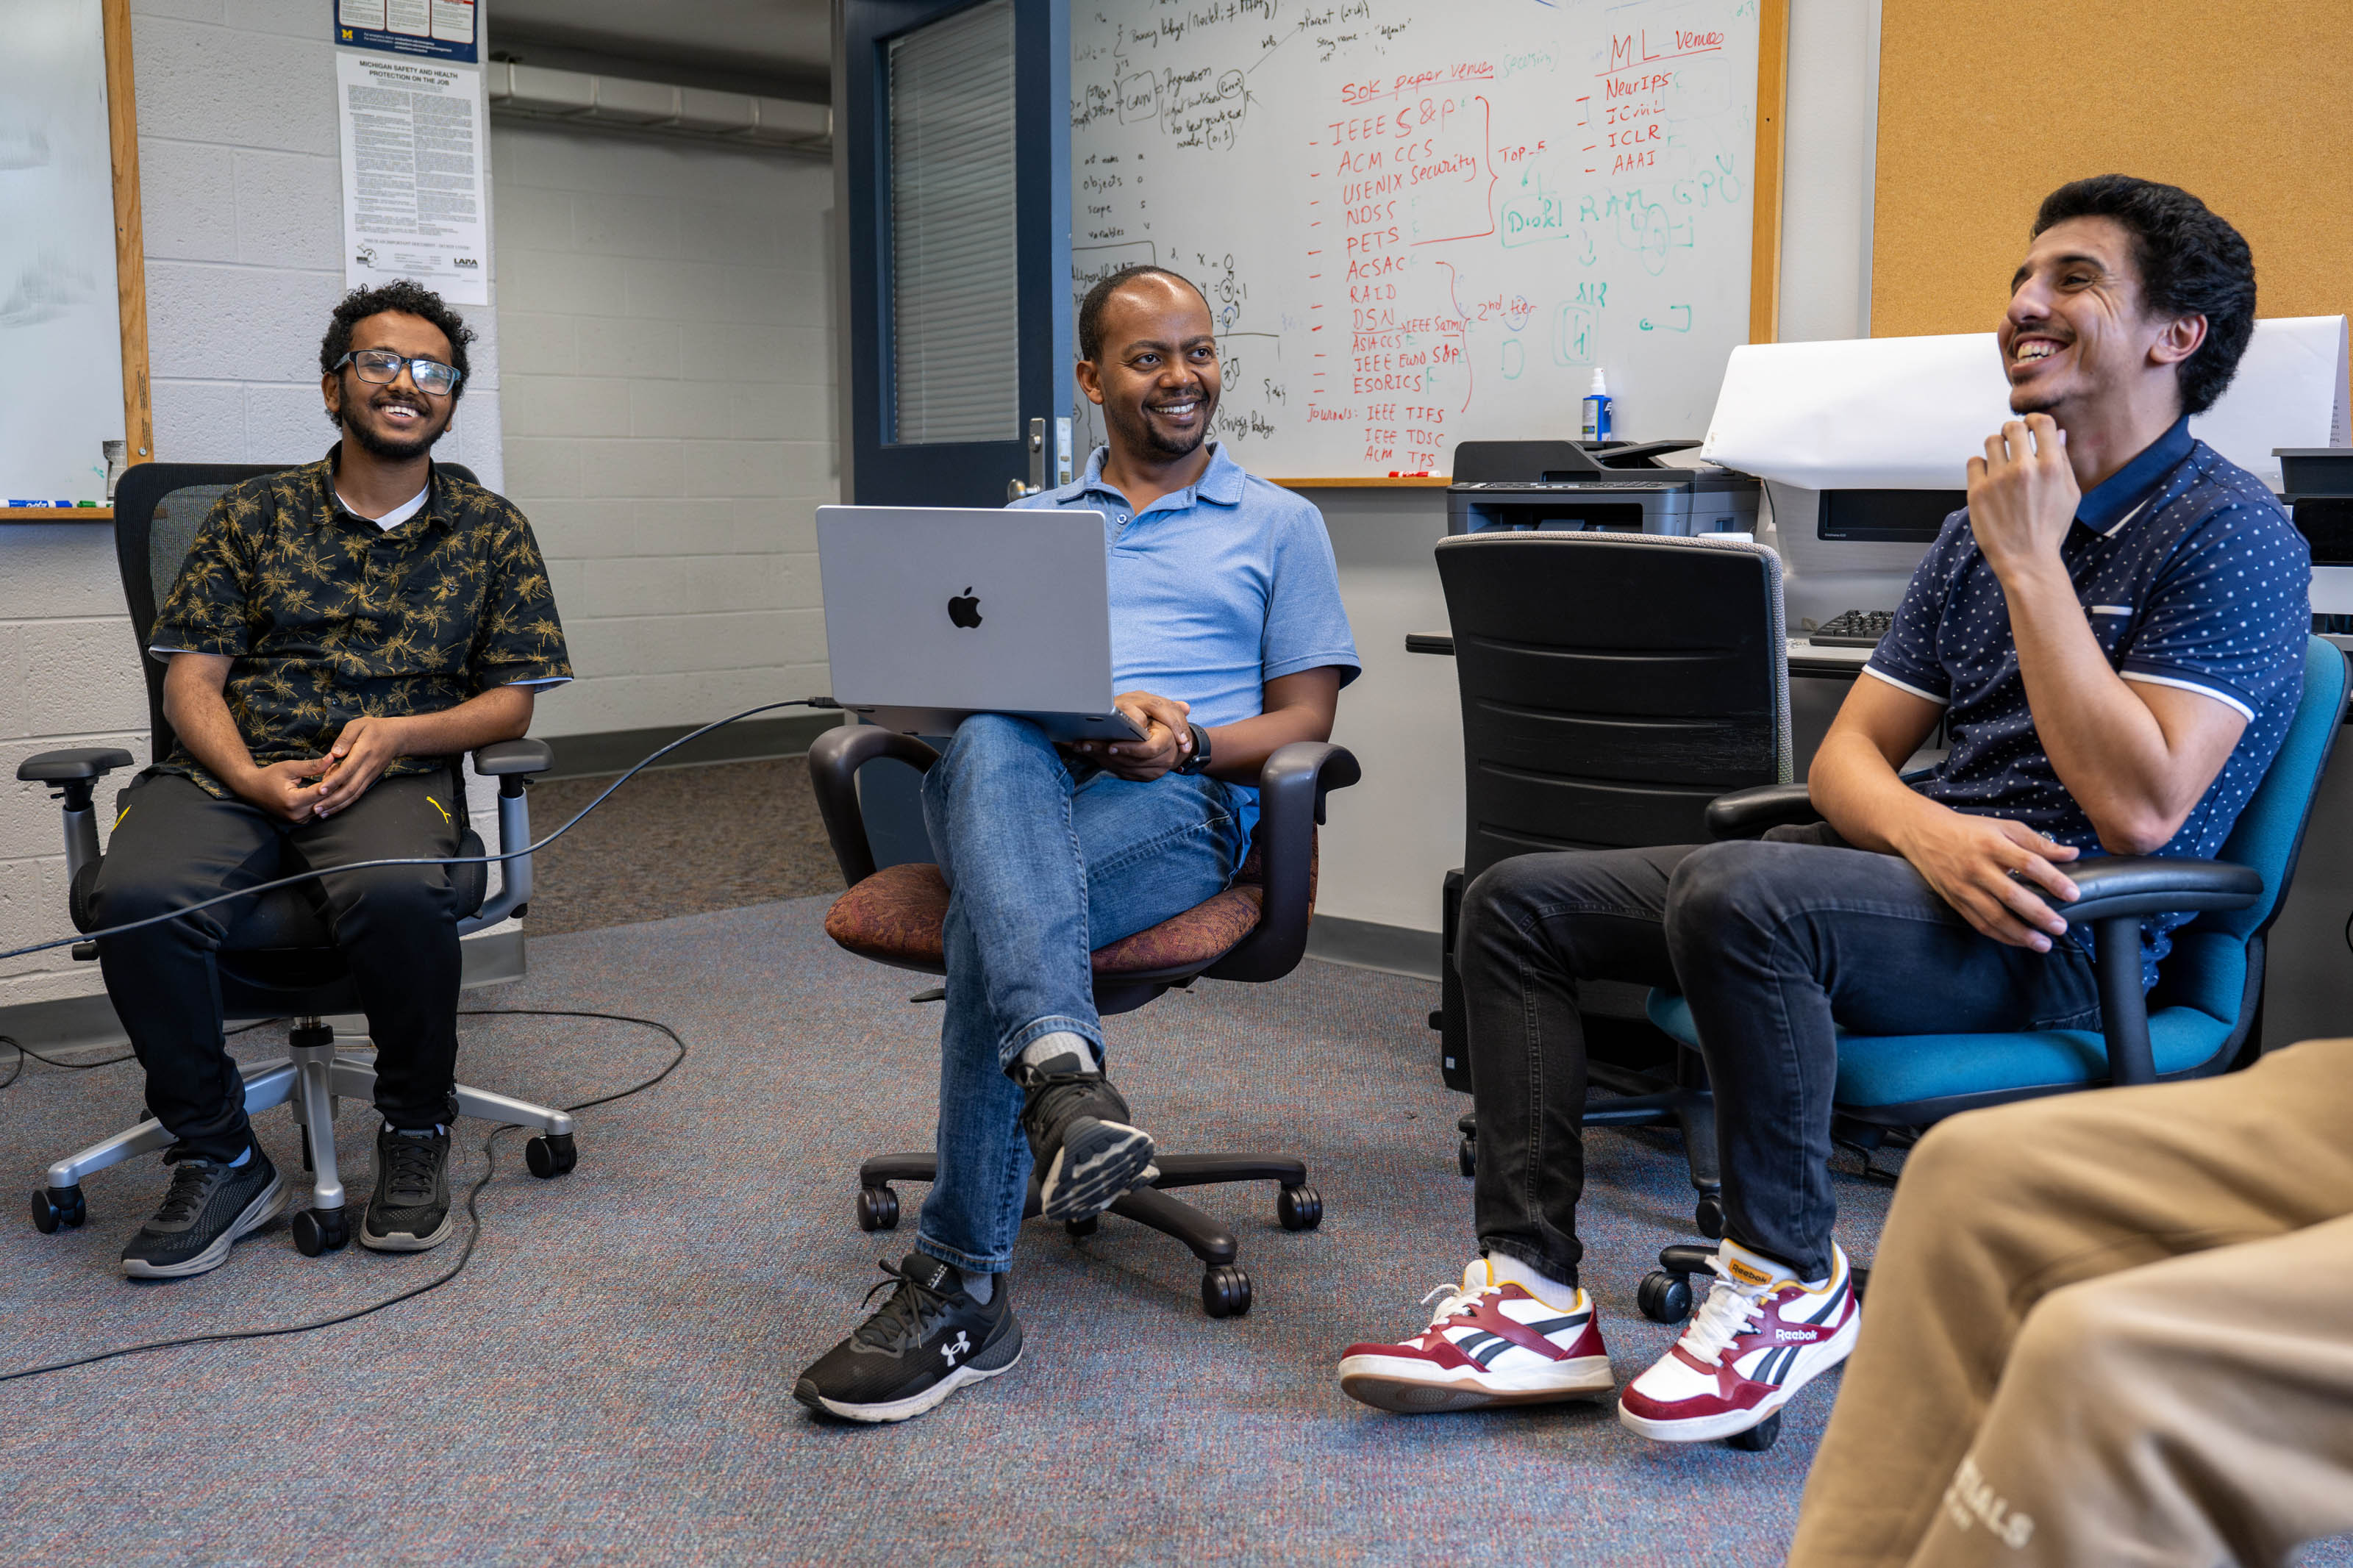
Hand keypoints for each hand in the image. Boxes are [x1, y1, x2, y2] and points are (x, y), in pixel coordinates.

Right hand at [236, 758, 330, 823]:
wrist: (252, 789)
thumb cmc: (269, 776)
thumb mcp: (290, 768)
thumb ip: (312, 766)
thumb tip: (332, 758)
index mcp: (293, 801)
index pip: (321, 791)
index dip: (333, 778)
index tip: (339, 767)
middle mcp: (297, 814)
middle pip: (325, 800)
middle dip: (334, 785)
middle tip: (338, 770)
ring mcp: (298, 820)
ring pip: (324, 806)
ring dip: (330, 792)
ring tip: (333, 775)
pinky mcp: (300, 820)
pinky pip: (318, 809)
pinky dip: (323, 798)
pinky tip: (326, 785)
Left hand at [312, 714, 413, 817]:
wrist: (397, 737)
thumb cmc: (374, 728)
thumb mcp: (358, 725)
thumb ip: (345, 738)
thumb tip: (334, 753)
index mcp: (363, 752)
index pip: (348, 770)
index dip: (334, 781)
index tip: (320, 789)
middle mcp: (368, 767)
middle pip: (350, 788)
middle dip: (332, 800)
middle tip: (315, 808)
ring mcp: (370, 775)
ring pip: (354, 794)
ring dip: (337, 805)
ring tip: (321, 813)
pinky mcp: (370, 780)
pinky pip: (357, 794)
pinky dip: (345, 803)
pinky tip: (333, 808)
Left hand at [1069, 690, 1192, 781]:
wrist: (1177, 744)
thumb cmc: (1168, 722)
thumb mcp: (1169, 711)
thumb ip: (1170, 709)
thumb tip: (1185, 707)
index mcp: (1168, 742)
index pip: (1149, 749)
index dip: (1130, 748)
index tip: (1112, 746)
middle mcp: (1161, 761)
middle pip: (1129, 760)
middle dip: (1104, 751)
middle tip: (1085, 744)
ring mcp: (1151, 771)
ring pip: (1121, 767)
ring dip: (1098, 756)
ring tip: (1080, 746)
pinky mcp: (1141, 777)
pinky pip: (1119, 771)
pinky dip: (1102, 761)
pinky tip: (1086, 752)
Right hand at [1894, 804, 2081, 950]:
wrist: (1924, 834)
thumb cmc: (1969, 830)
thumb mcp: (2005, 827)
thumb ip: (2038, 843)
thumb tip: (2072, 854)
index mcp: (1992, 844)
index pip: (2028, 864)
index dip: (2053, 880)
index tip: (2073, 894)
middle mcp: (1977, 867)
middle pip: (2012, 895)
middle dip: (2039, 914)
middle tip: (2061, 926)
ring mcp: (1964, 887)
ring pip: (1994, 916)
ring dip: (2020, 933)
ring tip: (2044, 944)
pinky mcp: (1955, 901)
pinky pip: (1979, 923)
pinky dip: (2001, 935)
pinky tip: (2019, 941)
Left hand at [1965, 414, 2079, 578]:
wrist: (2026, 560)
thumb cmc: (2049, 529)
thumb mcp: (2070, 494)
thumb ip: (2063, 461)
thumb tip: (2058, 433)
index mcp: (2051, 467)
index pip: (2042, 423)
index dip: (2035, 420)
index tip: (2031, 427)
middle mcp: (2024, 469)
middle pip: (2012, 427)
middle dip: (2013, 431)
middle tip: (2013, 442)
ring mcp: (1998, 480)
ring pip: (1991, 441)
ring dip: (1996, 447)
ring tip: (2000, 462)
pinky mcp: (1977, 491)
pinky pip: (1973, 461)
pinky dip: (1980, 466)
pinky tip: (1988, 478)